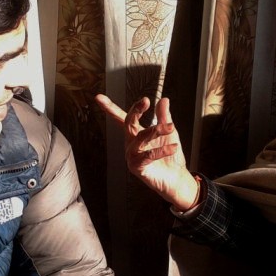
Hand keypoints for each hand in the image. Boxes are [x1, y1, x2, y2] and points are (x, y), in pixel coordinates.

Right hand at [96, 94, 199, 211]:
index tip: (99, 98)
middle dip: (136, 111)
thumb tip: (163, 100)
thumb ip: (164, 116)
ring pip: (139, 138)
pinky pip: (147, 155)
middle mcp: (131, 143)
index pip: (121, 118)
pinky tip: (172, 147)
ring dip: (155, 130)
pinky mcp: (137, 167)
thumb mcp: (169, 132)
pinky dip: (161, 150)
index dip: (109, 108)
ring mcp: (132, 155)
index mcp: (136, 134)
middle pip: (128, 124)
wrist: (176, 176)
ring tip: (170, 128)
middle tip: (146, 101)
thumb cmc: (170, 156)